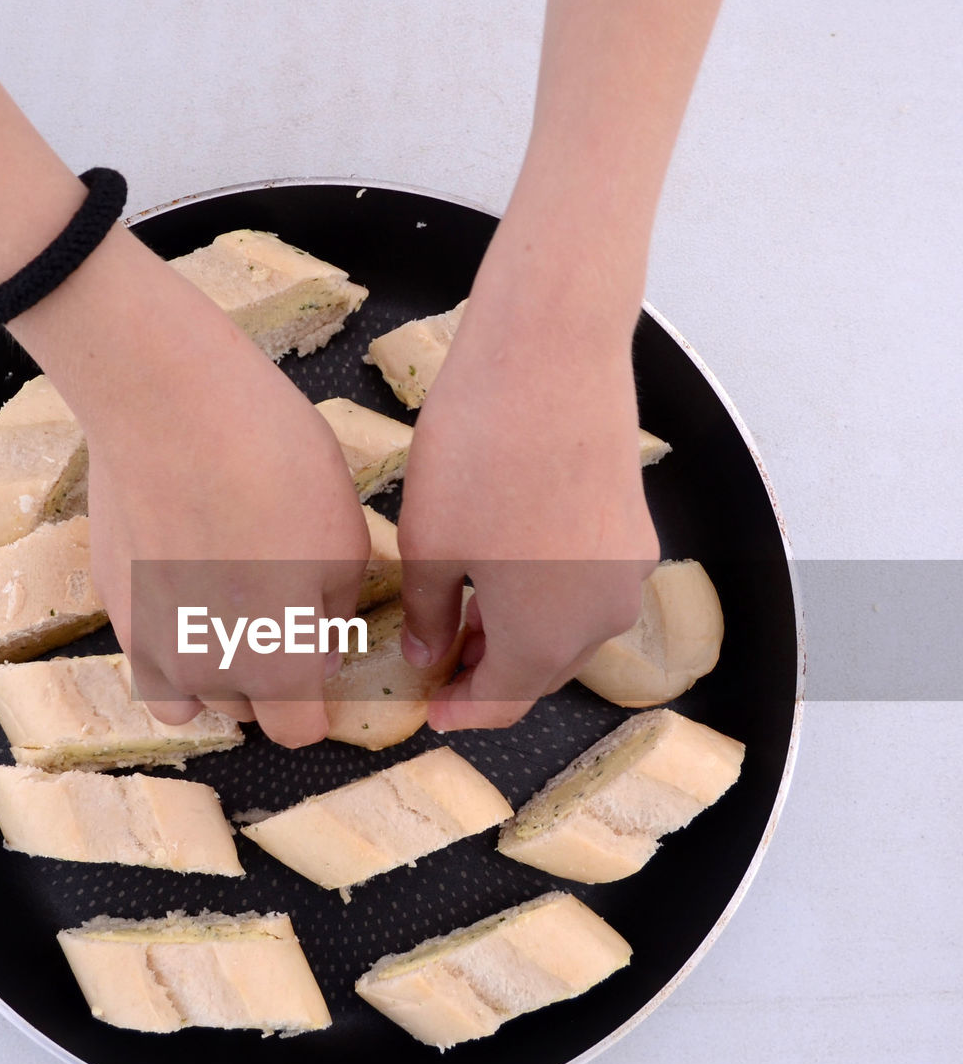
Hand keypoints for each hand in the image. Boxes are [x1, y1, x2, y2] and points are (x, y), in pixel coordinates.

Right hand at [12, 225, 369, 745]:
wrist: (167, 402)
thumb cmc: (274, 466)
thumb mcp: (345, 540)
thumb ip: (335, 613)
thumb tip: (321, 646)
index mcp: (273, 668)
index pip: (299, 732)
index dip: (318, 700)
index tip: (323, 658)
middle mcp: (203, 674)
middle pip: (244, 711)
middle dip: (269, 676)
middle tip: (281, 606)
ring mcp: (146, 642)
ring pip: (188, 690)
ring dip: (213, 666)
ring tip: (229, 602)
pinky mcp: (110, 603)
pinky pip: (147, 648)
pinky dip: (169, 632)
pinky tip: (186, 571)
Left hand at [397, 263, 658, 730]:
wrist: (551, 353)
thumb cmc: (479, 451)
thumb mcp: (430, 543)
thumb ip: (429, 615)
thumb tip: (429, 656)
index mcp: (548, 637)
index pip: (501, 701)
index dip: (462, 710)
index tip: (430, 709)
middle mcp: (602, 618)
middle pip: (541, 671)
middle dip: (489, 673)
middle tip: (439, 663)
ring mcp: (627, 572)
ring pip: (566, 630)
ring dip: (517, 635)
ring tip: (463, 618)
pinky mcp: (633, 529)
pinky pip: (585, 588)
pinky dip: (545, 597)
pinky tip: (505, 573)